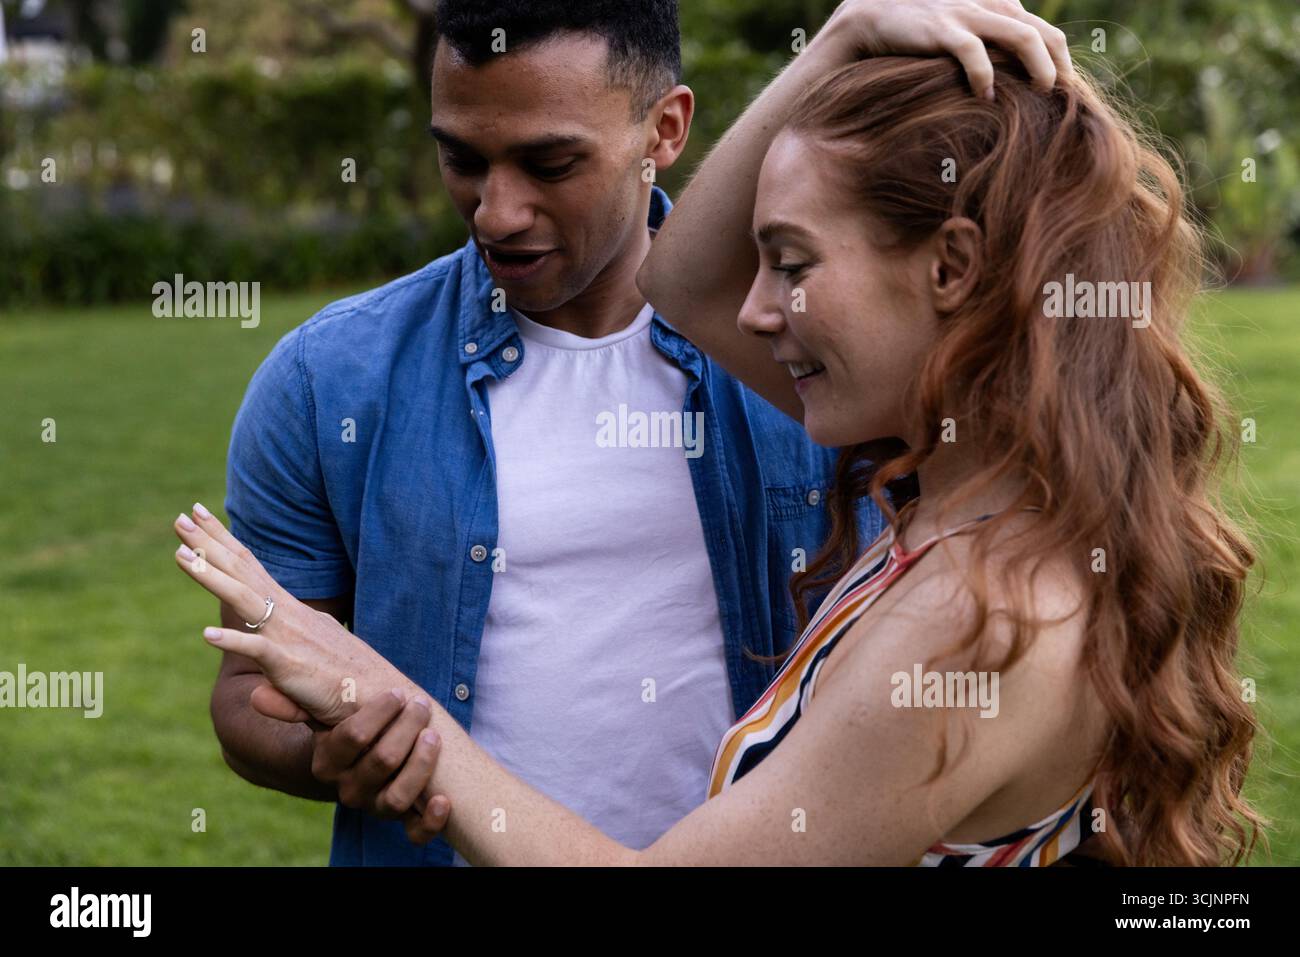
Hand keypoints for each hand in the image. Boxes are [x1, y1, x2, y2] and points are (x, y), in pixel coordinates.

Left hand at [172, 503, 406, 725]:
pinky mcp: (293, 667)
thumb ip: (279, 677)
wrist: (387, 700)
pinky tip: (208, 637)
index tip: (202, 519)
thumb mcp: (309, 673)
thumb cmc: (350, 687)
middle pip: (244, 572)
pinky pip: (259, 651)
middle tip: (183, 516)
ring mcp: (290, 638)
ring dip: (211, 575)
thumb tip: (257, 691)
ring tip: (180, 553)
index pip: (253, 570)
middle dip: (211, 543)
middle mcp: (289, 616)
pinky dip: (235, 643)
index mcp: (292, 613)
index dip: (226, 544)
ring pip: (244, 599)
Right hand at [252, 681, 452, 842]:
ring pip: (396, 797)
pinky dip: (431, 821)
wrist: (361, 758)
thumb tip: (258, 695)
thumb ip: (294, 704)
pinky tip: (444, 801)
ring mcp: (375, 805)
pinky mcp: (401, 819)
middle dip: (406, 728)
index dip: (378, 713)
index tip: (396, 692)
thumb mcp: (322, 714)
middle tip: (420, 704)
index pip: (352, 737)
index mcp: (326, 762)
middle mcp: (348, 789)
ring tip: (433, 735)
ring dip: (421, 764)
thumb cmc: (348, 725)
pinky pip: (414, 832)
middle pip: (381, 762)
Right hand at [819, 0, 1071, 98]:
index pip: (1045, 30)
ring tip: (1040, 95)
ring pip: (1023, 38)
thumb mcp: (961, 30)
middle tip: (1062, 100)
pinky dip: (985, 78)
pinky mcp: (943, 30)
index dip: (1061, 62)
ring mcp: (968, 15)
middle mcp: (990, 4)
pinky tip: (985, 99)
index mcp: (999, 5)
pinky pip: (975, 54)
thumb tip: (1010, 83)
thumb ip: (987, 42)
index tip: (1063, 93)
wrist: (872, 17)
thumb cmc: (918, 32)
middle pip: (1044, 34)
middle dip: (1059, 68)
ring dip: (1039, 69)